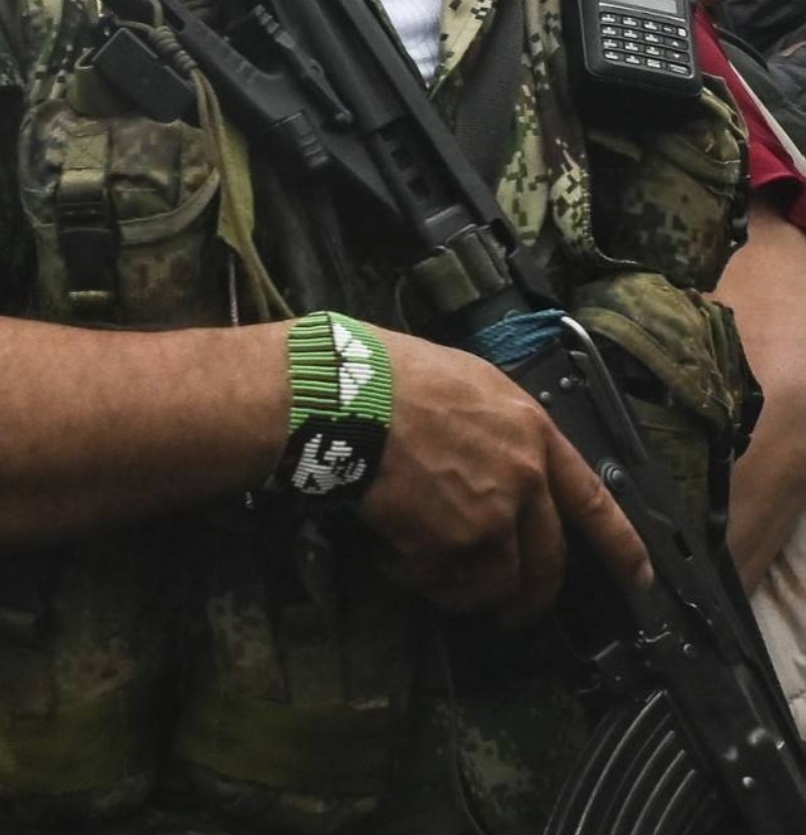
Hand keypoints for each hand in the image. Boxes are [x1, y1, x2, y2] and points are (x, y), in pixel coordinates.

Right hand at [359, 330, 651, 619]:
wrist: (349, 395)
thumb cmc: (395, 374)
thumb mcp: (471, 383)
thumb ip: (501, 429)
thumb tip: (500, 458)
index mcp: (534, 436)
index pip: (595, 502)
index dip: (621, 546)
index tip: (638, 579)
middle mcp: (523, 484)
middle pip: (544, 564)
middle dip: (529, 599)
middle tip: (511, 614)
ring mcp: (487, 518)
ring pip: (491, 585)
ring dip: (458, 591)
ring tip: (424, 575)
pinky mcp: (444, 545)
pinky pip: (436, 580)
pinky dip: (413, 576)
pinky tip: (388, 554)